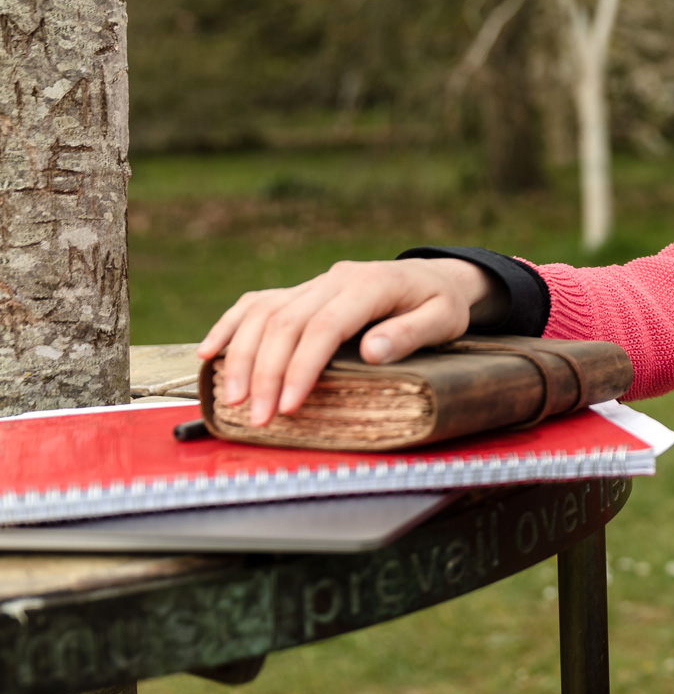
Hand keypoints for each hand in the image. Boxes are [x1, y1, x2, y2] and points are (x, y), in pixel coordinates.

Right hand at [196, 259, 506, 425]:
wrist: (434, 276)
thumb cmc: (441, 304)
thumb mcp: (444, 319)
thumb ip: (411, 333)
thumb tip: (373, 351)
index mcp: (370, 285)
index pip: (325, 326)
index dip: (302, 367)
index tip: (290, 405)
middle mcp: (335, 280)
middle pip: (286, 323)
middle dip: (267, 373)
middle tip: (258, 417)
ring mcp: (314, 283)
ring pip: (263, 314)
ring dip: (243, 357)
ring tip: (234, 401)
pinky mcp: (301, 290)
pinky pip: (256, 303)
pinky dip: (230, 327)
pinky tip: (210, 354)